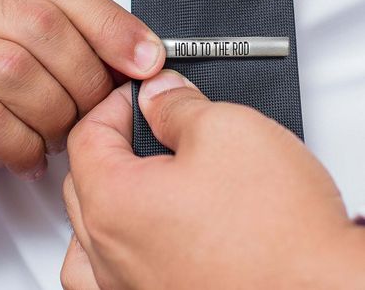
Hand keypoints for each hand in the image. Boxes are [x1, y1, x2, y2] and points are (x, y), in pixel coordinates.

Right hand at [0, 0, 163, 205]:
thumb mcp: (34, 64)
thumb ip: (80, 50)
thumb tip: (143, 58)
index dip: (112, 25)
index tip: (147, 62)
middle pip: (43, 26)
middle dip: (86, 78)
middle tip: (95, 115)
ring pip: (16, 71)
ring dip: (54, 116)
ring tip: (57, 138)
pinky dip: (21, 145)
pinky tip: (29, 158)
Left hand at [62, 70, 364, 288]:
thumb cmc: (281, 234)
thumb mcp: (226, 130)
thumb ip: (177, 105)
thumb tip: (159, 94)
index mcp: (114, 202)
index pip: (88, 133)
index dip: (115, 102)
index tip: (141, 95)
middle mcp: (109, 254)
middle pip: (84, 177)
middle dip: (115, 140)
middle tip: (150, 124)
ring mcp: (126, 287)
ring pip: (87, 229)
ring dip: (103, 193)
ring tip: (137, 176)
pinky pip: (103, 275)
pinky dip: (110, 245)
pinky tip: (138, 232)